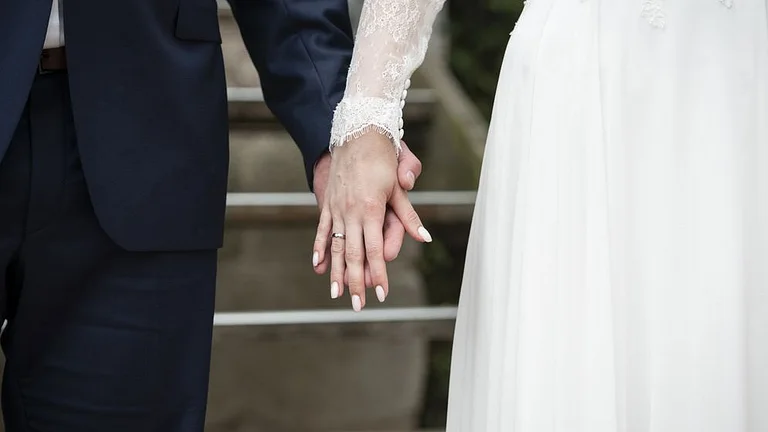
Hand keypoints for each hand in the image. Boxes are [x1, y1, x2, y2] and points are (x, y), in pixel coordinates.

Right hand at [312, 135, 430, 310]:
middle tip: (359, 305)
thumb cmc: (383, 157)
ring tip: (336, 294)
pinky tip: (318, 266)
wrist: (357, 132)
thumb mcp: (399, 186)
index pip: (375, 250)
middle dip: (356, 282)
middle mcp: (352, 212)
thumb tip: (424, 236)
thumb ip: (409, 215)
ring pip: (335, 246)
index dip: (378, 273)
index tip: (381, 294)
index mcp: (372, 209)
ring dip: (336, 272)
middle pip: (353, 254)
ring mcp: (337, 208)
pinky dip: (319, 249)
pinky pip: (322, 230)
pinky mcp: (328, 203)